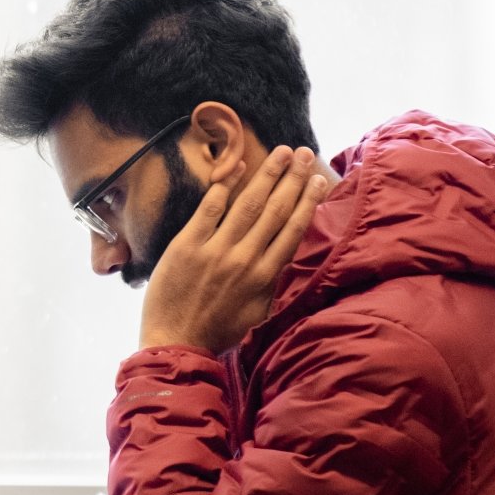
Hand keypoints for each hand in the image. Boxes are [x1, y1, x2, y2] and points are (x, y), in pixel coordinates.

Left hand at [139, 145, 331, 353]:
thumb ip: (277, 285)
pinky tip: (239, 166)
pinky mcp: (187, 245)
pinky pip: (210, 207)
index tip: (319, 179)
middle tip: (305, 153)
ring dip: (267, 174)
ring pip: (248, 204)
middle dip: (292, 179)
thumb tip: (297, 260)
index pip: (293, 230)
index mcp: (265, 277)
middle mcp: (244, 259)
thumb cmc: (218, 331)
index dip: (308, 201)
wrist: (175, 342)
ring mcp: (215, 250)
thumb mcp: (259, 313)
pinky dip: (226, 185)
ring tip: (282, 152)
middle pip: (275, 210)